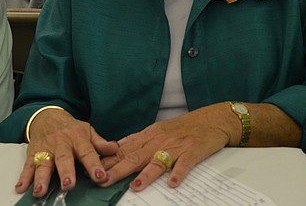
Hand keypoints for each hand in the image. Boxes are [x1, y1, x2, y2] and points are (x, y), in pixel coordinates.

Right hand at [15, 108, 117, 198]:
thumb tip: (115, 149)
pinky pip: (28, 166)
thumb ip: (100, 143)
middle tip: (68, 184)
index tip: (100, 176)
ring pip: (43, 164)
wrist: (47, 116)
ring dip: (41, 178)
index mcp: (77, 138)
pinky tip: (21, 187)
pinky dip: (23, 177)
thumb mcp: (87, 131)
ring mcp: (46, 149)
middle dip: (65, 172)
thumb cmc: (70, 128)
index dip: (94, 165)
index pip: (87, 152)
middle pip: (63, 159)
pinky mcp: (33, 153)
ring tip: (40, 191)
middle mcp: (61, 144)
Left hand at [101, 105, 233, 190]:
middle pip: (135, 156)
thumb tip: (117, 147)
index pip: (124, 149)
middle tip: (103, 180)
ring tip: (135, 186)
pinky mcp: (193, 152)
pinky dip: (178, 173)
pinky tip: (172, 183)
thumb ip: (138, 140)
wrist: (212, 119)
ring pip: (157, 161)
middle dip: (117, 169)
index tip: (92, 167)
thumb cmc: (184, 127)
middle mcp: (159, 141)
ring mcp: (176, 147)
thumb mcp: (158, 130)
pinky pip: (184, 164)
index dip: (108, 159)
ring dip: (146, 175)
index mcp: (149, 136)